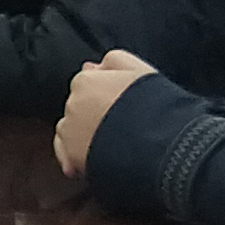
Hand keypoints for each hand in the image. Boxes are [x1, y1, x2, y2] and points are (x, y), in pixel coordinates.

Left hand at [55, 50, 161, 179]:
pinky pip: (65, 157)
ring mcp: (69, 131)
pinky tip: (91, 162)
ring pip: (70, 131)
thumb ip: (113, 61)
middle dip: (93, 115)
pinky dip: (74, 159)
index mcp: (85, 81)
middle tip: (118, 126)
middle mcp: (71, 104)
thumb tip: (92, 67)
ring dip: (84, 136)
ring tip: (111, 145)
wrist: (159, 142)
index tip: (119, 108)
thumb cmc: (154, 104)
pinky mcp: (71, 157)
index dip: (104, 98)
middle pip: (78, 108)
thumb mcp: (139, 70)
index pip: (86, 86)